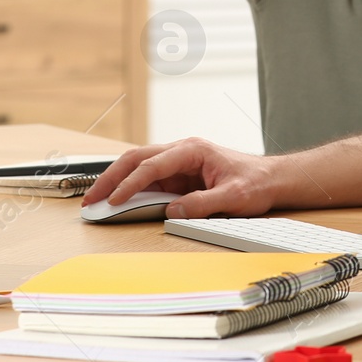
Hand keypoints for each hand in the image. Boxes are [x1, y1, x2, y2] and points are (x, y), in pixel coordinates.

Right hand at [80, 138, 279, 217]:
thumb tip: (173, 211)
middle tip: (90, 200)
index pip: (152, 165)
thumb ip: (203, 203)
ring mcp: (178, 163)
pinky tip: (116, 200)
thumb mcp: (234, 196)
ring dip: (115, 182)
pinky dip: (129, 188)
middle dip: (110, 178)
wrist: (271, 179)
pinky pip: (148, 179)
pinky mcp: (178, 175)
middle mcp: (181, 152)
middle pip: (136, 159)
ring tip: (95, 201)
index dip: (130, 183)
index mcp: (192, 150)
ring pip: (138, 166)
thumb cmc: (256, 182)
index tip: (114, 201)